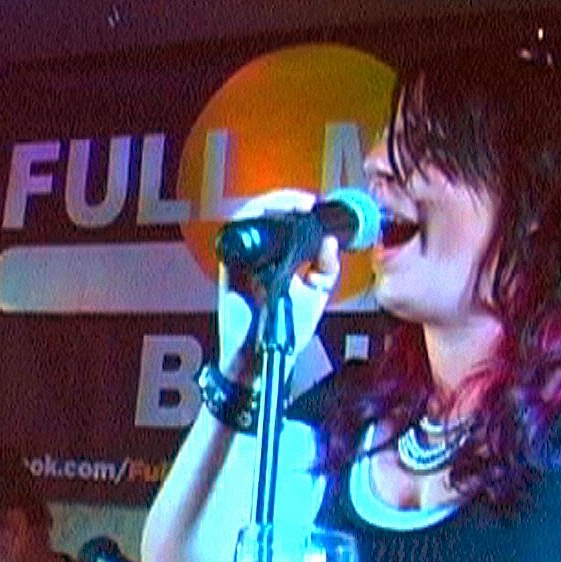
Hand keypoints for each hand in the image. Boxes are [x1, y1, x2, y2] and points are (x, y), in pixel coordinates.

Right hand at [217, 190, 341, 375]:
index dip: (299, 208)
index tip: (319, 206)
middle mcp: (259, 254)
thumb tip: (331, 240)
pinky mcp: (229, 267)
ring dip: (272, 206)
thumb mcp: (315, 296)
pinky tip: (272, 217)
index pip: (285, 222)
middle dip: (287, 202)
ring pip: (249, 217)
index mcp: (278, 258)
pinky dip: (251, 220)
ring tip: (296, 207)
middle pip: (266, 213)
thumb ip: (326, 269)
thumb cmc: (283, 331)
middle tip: (308, 204)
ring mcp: (242, 259)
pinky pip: (235, 234)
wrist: (260, 360)